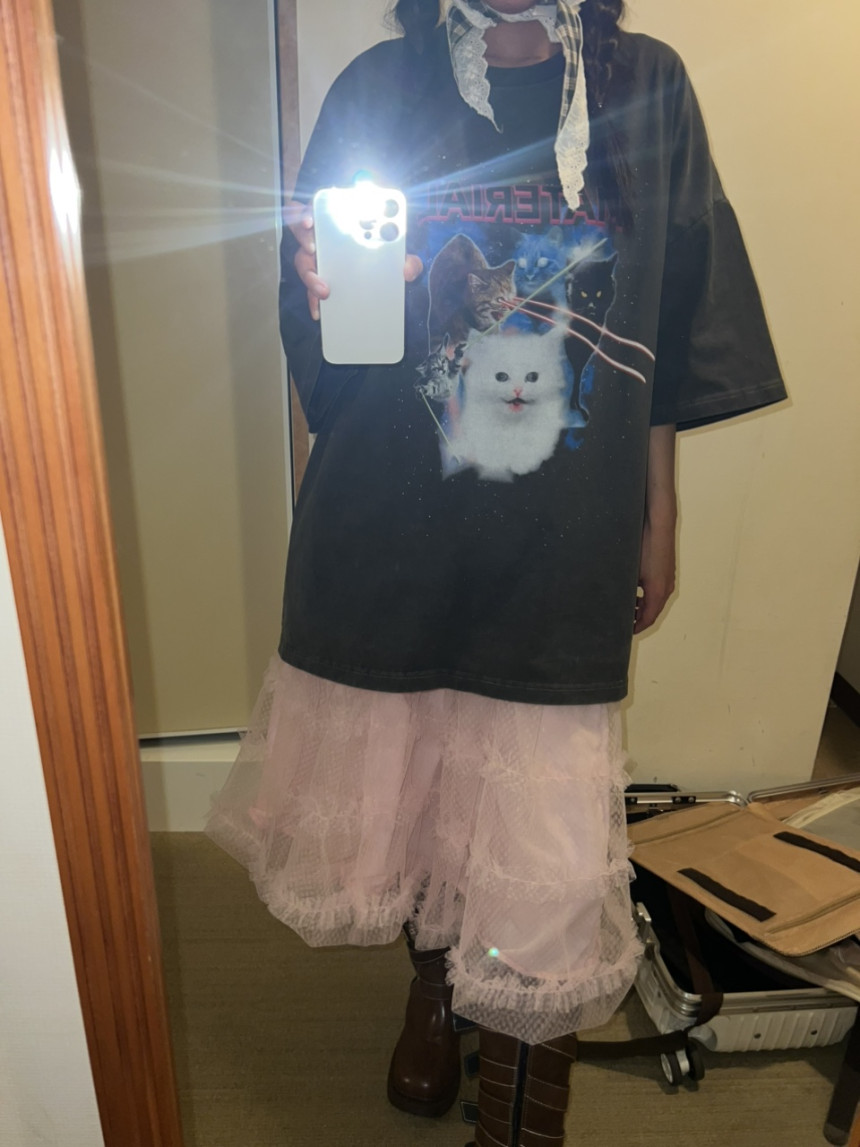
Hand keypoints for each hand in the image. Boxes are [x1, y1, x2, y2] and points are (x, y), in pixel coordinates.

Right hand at [285, 200, 423, 321]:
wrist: (383, 277)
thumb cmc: (388, 255)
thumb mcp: (400, 256)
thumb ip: (409, 260)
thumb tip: (408, 271)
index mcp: (341, 218)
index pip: (319, 208)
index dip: (309, 211)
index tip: (311, 221)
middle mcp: (324, 234)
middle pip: (303, 231)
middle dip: (304, 238)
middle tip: (313, 248)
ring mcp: (318, 257)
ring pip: (303, 262)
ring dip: (310, 276)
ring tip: (324, 290)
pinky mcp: (318, 280)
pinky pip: (310, 289)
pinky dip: (313, 300)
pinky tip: (319, 312)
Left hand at [634, 513, 675, 633]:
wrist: (659, 527)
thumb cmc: (644, 549)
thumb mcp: (631, 572)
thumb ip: (625, 590)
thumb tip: (613, 602)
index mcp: (657, 593)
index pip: (648, 619)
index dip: (637, 628)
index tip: (625, 632)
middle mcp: (666, 589)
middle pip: (652, 612)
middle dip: (638, 619)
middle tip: (623, 622)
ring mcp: (668, 580)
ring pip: (655, 601)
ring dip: (642, 607)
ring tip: (626, 607)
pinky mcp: (666, 572)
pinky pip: (657, 591)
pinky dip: (646, 597)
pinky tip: (634, 591)